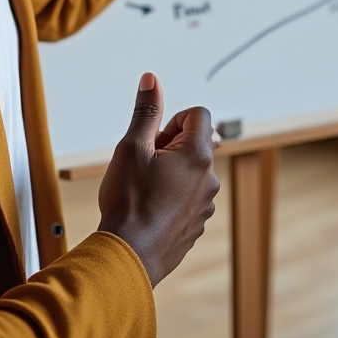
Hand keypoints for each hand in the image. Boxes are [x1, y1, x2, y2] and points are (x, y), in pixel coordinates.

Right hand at [97, 73, 219, 286]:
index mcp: (199, 155)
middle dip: (169, 145)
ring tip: (144, 187)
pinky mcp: (196, 224)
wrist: (127, 257)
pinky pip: (188, 196)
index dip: (171, 121)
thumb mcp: (132, 146)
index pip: (197, 114)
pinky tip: (148, 207)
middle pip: (195, 142)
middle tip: (144, 163)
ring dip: (171, 170)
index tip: (152, 140)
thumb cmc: (129, 202)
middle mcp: (209, 179)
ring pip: (191, 171)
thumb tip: (152, 80)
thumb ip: (146, 110)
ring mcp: (205, 205)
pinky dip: (171, 195)